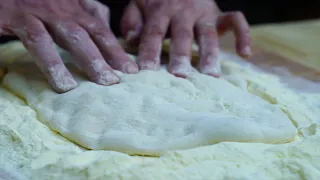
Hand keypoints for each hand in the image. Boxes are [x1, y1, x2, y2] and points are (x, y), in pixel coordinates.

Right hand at [0, 0, 138, 92]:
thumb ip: (84, 9)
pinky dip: (51, 62)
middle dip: (110, 57)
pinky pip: (37, 40)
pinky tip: (62, 83)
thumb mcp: (63, 1)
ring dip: (88, 60)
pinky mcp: (17, 16)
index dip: (117, 49)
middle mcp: (62, 7)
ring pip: (71, 36)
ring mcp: (41, 10)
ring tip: (100, 83)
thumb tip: (104, 21)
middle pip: (92, 32)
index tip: (131, 70)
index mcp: (73, 5)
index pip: (101, 28)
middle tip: (120, 81)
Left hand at [121, 0, 250, 77]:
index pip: (153, 32)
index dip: (149, 51)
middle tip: (180, 75)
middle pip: (182, 34)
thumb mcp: (139, 5)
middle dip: (181, 54)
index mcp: (160, 10)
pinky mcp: (220, 14)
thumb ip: (133, 21)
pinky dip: (244, 34)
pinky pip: (236, 20)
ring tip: (211, 75)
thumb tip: (131, 40)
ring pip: (209, 33)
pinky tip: (245, 53)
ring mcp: (204, 13)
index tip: (146, 71)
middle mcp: (183, 12)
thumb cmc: (157, 1)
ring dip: (210, 53)